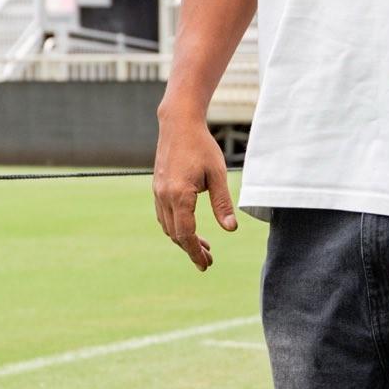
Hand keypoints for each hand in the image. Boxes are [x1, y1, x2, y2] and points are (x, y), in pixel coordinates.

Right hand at [153, 110, 236, 270]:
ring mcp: (158, 192)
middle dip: (191, 250)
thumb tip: (231, 229)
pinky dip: (175, 226)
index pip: (185, 234)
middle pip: (175, 234)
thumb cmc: (201, 146)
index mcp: (179, 195)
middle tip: (209, 261)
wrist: (178, 124)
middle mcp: (164, 196)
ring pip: (167, 226)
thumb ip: (222, 203)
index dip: (196, 252)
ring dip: (183, 239)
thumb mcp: (217, 174)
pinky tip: (187, 227)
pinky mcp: (157, 188)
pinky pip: (163, 215)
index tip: (207, 264)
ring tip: (203, 246)